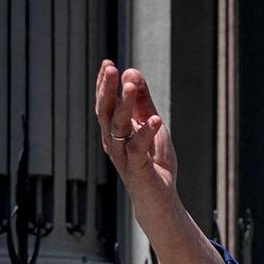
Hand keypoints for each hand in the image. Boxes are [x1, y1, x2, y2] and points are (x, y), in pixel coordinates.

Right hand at [94, 62, 180, 209]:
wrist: (159, 199)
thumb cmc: (153, 161)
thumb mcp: (151, 125)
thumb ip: (142, 101)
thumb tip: (132, 72)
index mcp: (114, 130)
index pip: (105, 104)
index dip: (104, 85)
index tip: (108, 63)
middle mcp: (113, 142)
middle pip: (106, 112)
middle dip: (107, 90)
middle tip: (111, 68)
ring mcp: (123, 156)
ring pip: (118, 128)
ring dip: (124, 106)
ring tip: (130, 86)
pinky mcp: (137, 169)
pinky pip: (138, 149)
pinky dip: (146, 133)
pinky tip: (154, 119)